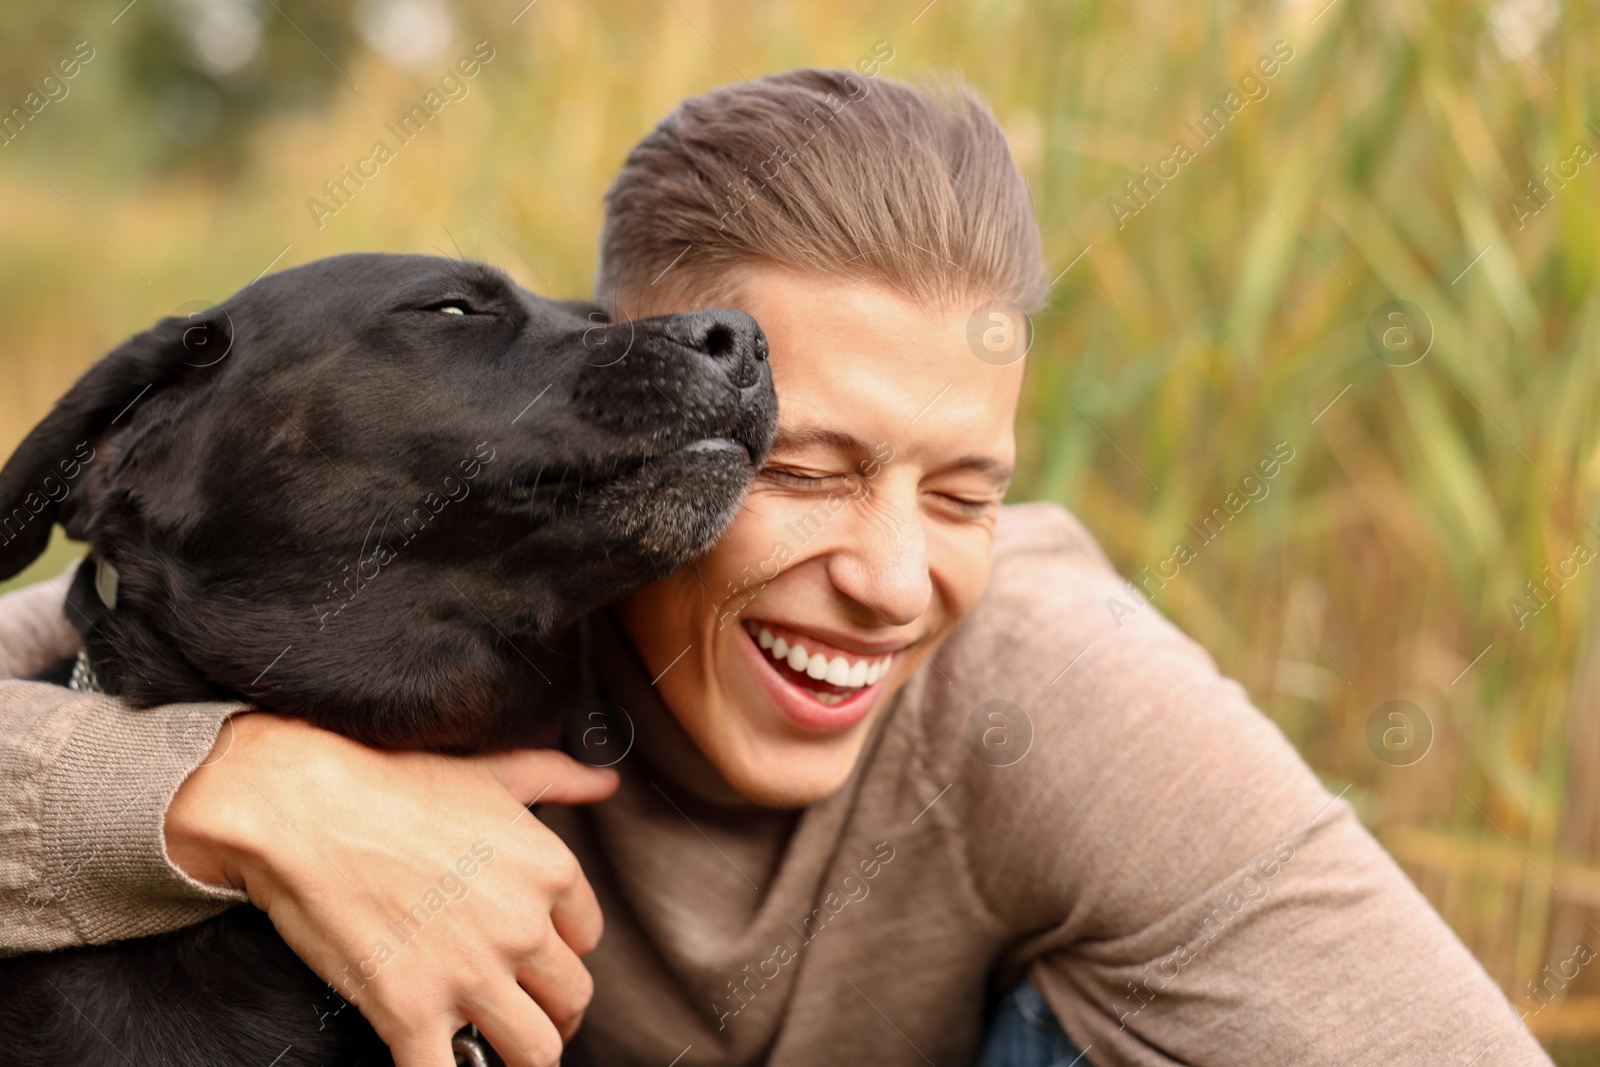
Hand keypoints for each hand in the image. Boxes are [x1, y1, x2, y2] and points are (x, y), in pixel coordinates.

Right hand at [165, 712, 617, 1066]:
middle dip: (552, 1009)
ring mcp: (468, 974)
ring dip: (521, 1055)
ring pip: (536, 1050)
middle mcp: (522, 927)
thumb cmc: (392, 782)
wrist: (301, 805)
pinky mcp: (410, 1011)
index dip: (561, 948)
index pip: (587, 937)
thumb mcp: (493, 771)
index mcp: (549, 872)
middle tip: (525, 1010)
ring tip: (497, 1048)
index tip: (534, 953)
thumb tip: (605, 780)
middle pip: (572, 998)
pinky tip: (442, 1063)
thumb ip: (558, 777)